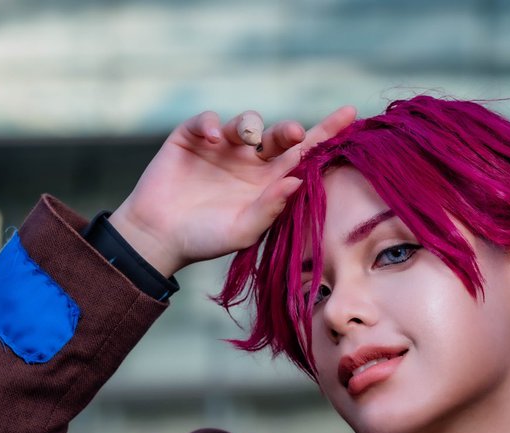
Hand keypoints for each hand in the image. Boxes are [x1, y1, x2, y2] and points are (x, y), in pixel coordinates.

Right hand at [108, 106, 356, 276]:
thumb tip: (299, 182)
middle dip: (289, 130)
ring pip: (246, 122)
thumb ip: (270, 208)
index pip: (302, 155)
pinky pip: (206, 120)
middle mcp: (249, 162)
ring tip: (245, 140)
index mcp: (268, 183)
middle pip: (279, 135)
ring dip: (250, 124)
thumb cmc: (203, 240)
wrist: (158, 237)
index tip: (351, 115)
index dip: (326, 134)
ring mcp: (221, 148)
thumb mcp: (242, 231)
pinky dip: (210, 123)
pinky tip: (211, 137)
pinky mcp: (191, 138)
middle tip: (292, 135)